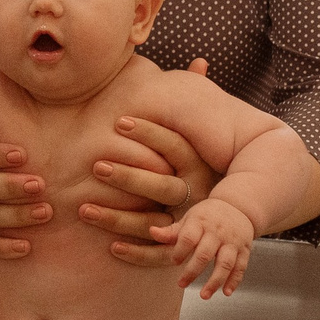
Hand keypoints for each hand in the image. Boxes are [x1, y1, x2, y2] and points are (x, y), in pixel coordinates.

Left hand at [85, 100, 220, 267]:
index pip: (176, 146)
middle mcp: (197, 194)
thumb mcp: (205, 135)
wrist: (236, 213)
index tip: (118, 121)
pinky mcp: (182, 248)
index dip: (149, 132)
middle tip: (96, 165)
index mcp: (201, 164)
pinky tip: (110, 248)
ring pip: (153, 224)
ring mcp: (189, 223)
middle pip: (163, 185)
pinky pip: (159, 256)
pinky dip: (137, 254)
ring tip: (83, 209)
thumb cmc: (207, 164)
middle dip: (130, 176)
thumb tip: (200, 62)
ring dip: (118, 218)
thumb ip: (198, 101)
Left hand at [151, 198, 255, 297]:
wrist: (237, 206)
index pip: (189, 238)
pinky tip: (226, 292)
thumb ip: (172, 231)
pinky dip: (234, 280)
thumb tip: (152, 231)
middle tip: (182, 284)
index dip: (180, 251)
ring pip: (225, 263)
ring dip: (215, 281)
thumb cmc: (207, 215)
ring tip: (204, 295)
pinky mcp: (244, 250)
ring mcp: (232, 241)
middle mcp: (217, 232)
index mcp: (200, 222)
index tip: (174, 262)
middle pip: (205, 254)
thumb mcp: (189, 219)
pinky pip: (241, 267)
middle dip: (192, 271)